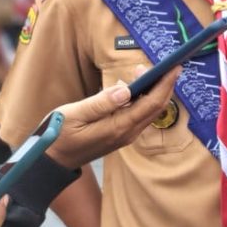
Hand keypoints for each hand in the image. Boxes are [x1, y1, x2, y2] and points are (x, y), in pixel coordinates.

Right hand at [45, 66, 179, 169]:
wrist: (51, 162)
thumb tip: (126, 89)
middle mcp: (128, 133)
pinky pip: (139, 115)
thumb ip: (101, 103)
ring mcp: (125, 135)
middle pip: (156, 107)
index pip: (152, 103)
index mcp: (119, 127)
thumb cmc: (58, 136)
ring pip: (148, 111)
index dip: (165, 84)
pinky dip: (142, 99)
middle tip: (163, 64)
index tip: (175, 67)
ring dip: (152, 91)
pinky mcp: (120, 134)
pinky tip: (133, 87)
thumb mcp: (74, 115)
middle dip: (163, 85)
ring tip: (144, 71)